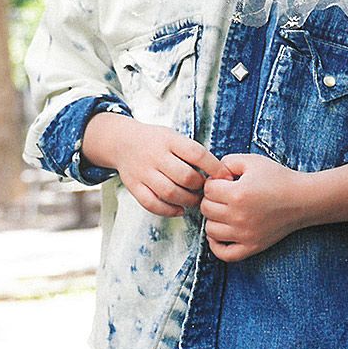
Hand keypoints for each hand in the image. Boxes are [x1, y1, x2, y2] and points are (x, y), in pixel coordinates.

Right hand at [83, 113, 229, 217]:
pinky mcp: (134, 187)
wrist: (122, 142)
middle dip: (201, 187)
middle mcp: (156, 156)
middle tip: (208, 191)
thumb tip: (220, 172)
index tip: (225, 176)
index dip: (214, 167)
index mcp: (169, 140)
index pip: (197, 154)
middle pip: (185, 177)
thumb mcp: (174, 137)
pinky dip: (169, 211)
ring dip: (188, 201)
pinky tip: (180, 210)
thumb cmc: (157, 142)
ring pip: (170, 193)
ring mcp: (143, 172)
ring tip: (196, 200)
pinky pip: (152, 204)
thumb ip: (192, 152)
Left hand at [200, 153, 308, 261]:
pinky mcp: (252, 246)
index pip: (208, 189)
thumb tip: (212, 175)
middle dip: (212, 198)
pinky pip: (224, 254)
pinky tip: (221, 233)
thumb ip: (227, 161)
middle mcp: (239, 216)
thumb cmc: (279, 178)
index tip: (225, 181)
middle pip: (206, 209)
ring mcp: (245, 234)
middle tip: (225, 194)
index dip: (214, 182)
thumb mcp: (253, 161)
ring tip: (225, 211)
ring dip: (214, 219)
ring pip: (210, 230)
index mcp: (238, 194)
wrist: (302, 199)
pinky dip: (216, 245)